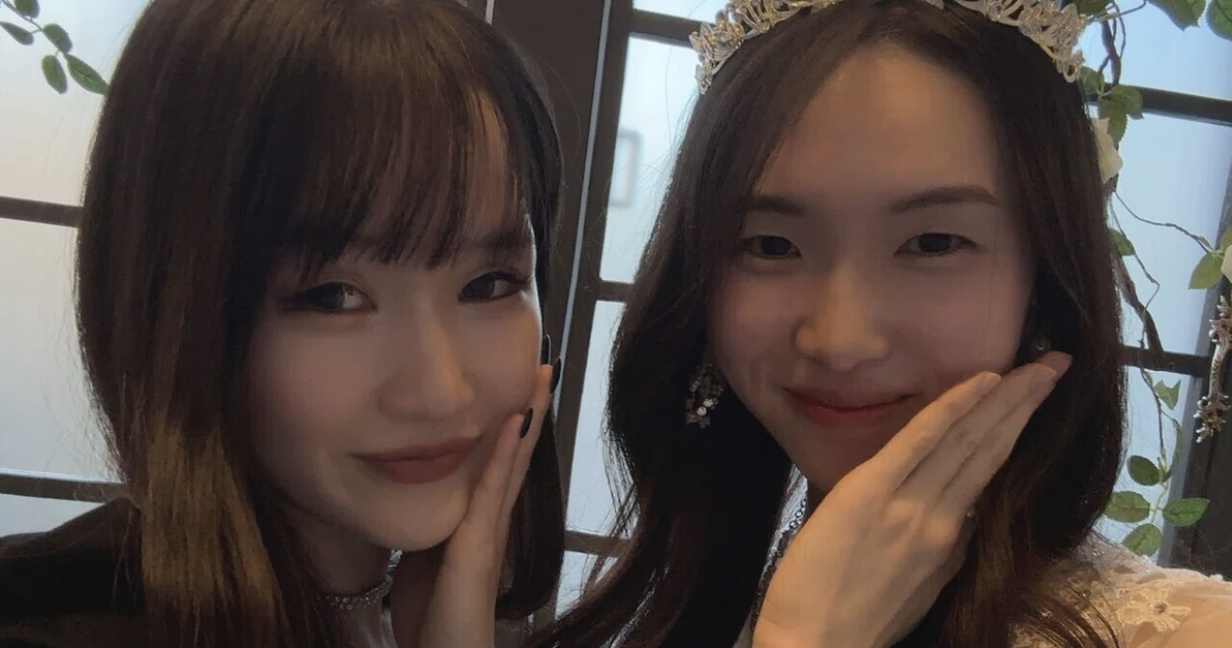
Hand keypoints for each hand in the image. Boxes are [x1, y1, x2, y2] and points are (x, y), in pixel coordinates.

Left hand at [390, 362, 553, 647]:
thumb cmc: (433, 620)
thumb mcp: (424, 560)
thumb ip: (427, 529)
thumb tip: (413, 499)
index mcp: (478, 524)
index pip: (499, 465)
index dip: (512, 426)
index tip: (521, 385)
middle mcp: (491, 524)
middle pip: (514, 456)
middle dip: (529, 411)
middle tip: (543, 368)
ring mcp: (490, 535)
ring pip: (510, 466)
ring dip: (525, 420)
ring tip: (538, 380)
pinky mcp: (479, 549)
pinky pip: (491, 494)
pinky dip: (503, 456)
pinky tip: (512, 424)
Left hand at [752, 352, 1071, 647]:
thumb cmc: (849, 622)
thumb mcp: (914, 590)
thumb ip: (937, 550)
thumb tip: (956, 516)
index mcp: (950, 546)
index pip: (989, 475)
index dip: (1014, 434)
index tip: (1035, 400)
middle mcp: (941, 523)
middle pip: (991, 451)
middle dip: (1026, 404)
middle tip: (1057, 364)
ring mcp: (910, 507)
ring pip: (967, 441)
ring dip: (1004, 397)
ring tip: (1038, 365)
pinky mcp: (870, 493)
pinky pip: (920, 440)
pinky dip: (953, 407)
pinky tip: (982, 380)